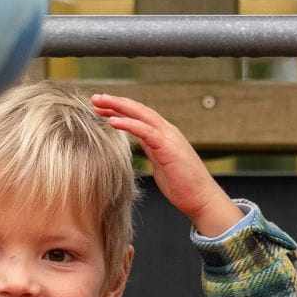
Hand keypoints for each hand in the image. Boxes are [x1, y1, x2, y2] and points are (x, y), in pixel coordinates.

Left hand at [91, 93, 242, 237]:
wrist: (201, 198)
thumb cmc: (182, 186)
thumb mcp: (161, 164)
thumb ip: (151, 151)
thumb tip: (141, 145)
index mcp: (163, 136)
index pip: (139, 116)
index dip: (120, 110)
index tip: (101, 108)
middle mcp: (166, 132)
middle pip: (138, 110)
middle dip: (115, 102)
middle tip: (95, 98)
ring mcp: (168, 137)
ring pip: (141, 115)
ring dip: (119, 107)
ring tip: (100, 102)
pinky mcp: (168, 147)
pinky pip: (145, 131)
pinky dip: (128, 124)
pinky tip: (113, 121)